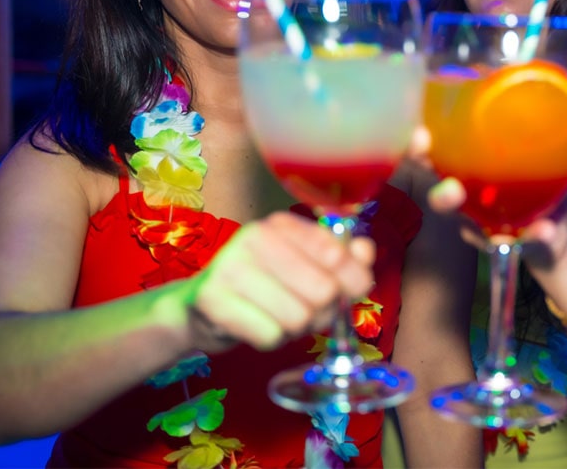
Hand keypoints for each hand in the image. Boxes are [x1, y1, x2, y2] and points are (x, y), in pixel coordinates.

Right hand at [184, 212, 375, 351]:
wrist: (200, 309)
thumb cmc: (263, 288)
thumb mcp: (305, 267)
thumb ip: (342, 259)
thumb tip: (365, 250)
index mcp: (283, 225)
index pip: (338, 254)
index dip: (353, 282)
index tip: (345, 293)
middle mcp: (255, 237)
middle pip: (323, 291)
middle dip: (320, 312)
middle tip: (303, 312)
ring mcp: (231, 266)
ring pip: (298, 317)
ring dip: (293, 329)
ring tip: (275, 317)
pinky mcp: (213, 300)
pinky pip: (270, 336)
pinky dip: (269, 340)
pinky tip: (254, 326)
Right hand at [425, 118, 566, 293]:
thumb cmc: (555, 197)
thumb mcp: (565, 165)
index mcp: (479, 170)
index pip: (440, 150)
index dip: (420, 141)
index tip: (417, 129)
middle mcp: (473, 200)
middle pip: (434, 184)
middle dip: (424, 168)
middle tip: (427, 156)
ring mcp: (485, 227)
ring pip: (458, 219)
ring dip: (449, 200)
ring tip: (456, 192)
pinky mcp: (510, 251)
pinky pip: (512, 245)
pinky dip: (532, 237)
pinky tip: (544, 232)